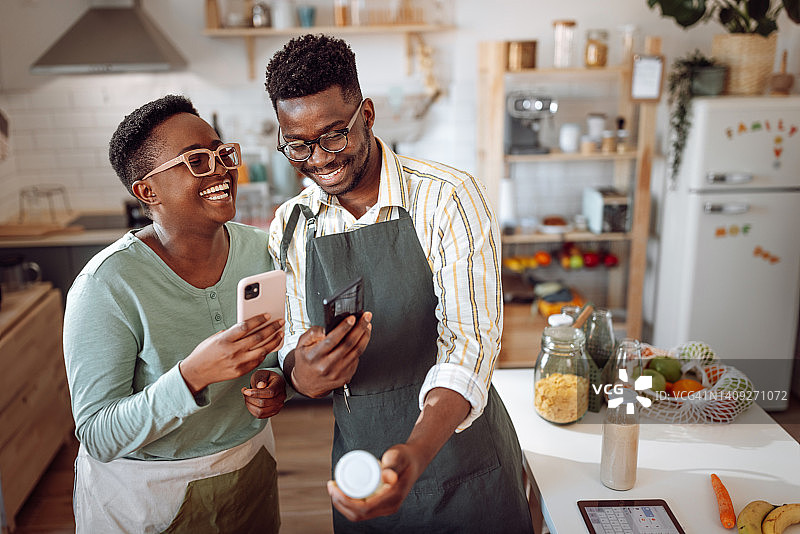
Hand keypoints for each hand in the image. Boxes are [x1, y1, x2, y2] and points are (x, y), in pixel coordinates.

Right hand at [180, 314, 284, 393]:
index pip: (245, 326)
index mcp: (225, 339)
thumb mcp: (215, 337)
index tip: (268, 315)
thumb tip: (249, 327)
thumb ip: (231, 332)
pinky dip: (265, 353)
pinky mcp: (241, 371)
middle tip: (280, 322)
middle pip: (258, 338)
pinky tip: (269, 347)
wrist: (196, 373)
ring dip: (273, 341)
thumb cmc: (205, 353)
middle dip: (272, 328)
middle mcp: (232, 351)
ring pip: (262, 350)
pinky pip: (258, 361)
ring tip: (280, 334)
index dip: (258, 320)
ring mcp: (238, 362)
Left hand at [242, 369, 285, 418]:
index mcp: (280, 384)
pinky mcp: (273, 412)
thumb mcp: (262, 373)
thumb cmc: (265, 377)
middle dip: (250, 398)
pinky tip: (249, 402)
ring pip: (261, 411)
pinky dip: (251, 409)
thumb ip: (261, 378)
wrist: (270, 382)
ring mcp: (278, 406)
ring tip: (246, 397)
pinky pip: (260, 415)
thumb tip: (260, 386)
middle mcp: (281, 396)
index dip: (256, 393)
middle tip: (244, 392)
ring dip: (250, 405)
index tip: (246, 391)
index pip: (269, 393)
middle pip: (264, 403)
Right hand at [289, 312, 371, 397]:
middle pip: (348, 344)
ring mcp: (337, 373)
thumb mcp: (301, 345)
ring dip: (364, 336)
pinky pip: (357, 359)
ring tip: (367, 325)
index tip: (352, 318)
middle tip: (366, 317)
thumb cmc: (305, 362)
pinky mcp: (345, 377)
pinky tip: (362, 338)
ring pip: (356, 351)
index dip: (343, 328)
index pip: (332, 340)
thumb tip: (326, 327)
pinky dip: (361, 347)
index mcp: (314, 356)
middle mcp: (327, 366)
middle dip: (359, 327)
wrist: (306, 384)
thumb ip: (312, 333)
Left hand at [326, 388, 469, 521]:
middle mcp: (389, 507)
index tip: (334, 487)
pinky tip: (340, 494)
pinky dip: (348, 505)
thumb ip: (393, 465)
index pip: (363, 508)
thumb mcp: (398, 457)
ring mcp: (386, 508)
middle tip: (330, 485)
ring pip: (358, 515)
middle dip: (340, 503)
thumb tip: (389, 477)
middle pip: (358, 515)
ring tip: (332, 488)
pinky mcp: (382, 504)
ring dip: (342, 505)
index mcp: (392, 499)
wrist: (415, 459)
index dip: (344, 501)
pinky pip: (362, 510)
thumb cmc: (405, 456)